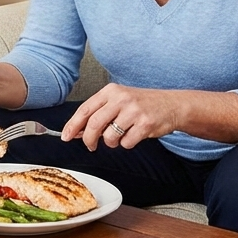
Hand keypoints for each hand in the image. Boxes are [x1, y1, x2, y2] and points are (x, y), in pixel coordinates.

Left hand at [62, 83, 182, 149]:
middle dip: (88, 140)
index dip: (73, 125)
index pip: (85, 110)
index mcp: (111, 91)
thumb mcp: (118, 101)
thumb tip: (78, 130)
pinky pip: (126, 143)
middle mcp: (121, 99)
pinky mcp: (145, 124)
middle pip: (94, 124)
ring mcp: (134, 111)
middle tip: (90, 146)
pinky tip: (134, 135)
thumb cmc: (142, 104)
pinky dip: (127, 144)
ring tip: (119, 136)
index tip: (66, 136)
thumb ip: (98, 113)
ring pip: (109, 136)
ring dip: (111, 142)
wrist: (171, 105)